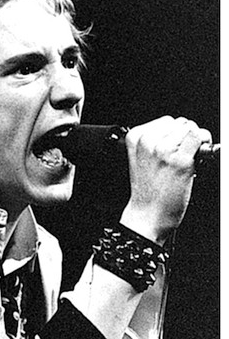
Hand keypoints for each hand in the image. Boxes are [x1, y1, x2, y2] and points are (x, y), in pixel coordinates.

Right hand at [120, 116, 211, 243]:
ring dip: (194, 141)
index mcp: (135, 138)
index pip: (165, 121)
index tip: (175, 146)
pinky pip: (199, 138)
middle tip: (181, 155)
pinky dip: (203, 145)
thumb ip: (154, 142)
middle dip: (184, 137)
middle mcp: (148, 141)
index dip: (175, 134)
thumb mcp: (141, 160)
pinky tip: (196, 160)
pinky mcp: (181, 161)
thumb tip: (180, 130)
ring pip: (190, 128)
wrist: (147, 216)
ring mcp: (164, 150)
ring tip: (186, 159)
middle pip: (179, 122)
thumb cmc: (146, 193)